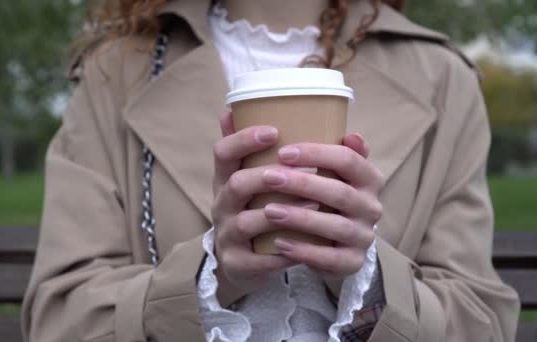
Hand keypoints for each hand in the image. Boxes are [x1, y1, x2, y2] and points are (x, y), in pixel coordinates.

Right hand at [211, 111, 298, 305]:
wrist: (242, 262)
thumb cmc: (256, 211)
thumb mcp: (252, 179)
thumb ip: (254, 149)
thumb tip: (240, 107)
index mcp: (226, 179)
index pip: (223, 153)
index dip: (243, 139)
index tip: (273, 130)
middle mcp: (222, 205)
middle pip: (235, 185)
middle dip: (265, 176)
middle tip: (298, 170)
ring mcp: (227, 235)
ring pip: (247, 222)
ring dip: (282, 213)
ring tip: (315, 206)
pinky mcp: (236, 263)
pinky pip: (257, 260)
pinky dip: (282, 253)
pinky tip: (305, 246)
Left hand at [261, 133, 384, 296]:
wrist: (333, 244)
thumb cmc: (321, 198)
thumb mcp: (320, 172)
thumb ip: (303, 145)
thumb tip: (251, 109)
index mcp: (368, 177)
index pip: (348, 159)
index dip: (316, 154)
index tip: (282, 152)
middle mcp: (372, 206)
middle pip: (340, 192)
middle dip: (303, 183)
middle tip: (269, 177)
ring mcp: (364, 236)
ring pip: (336, 226)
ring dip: (301, 217)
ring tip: (269, 211)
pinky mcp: (353, 262)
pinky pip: (331, 259)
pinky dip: (305, 251)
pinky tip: (279, 242)